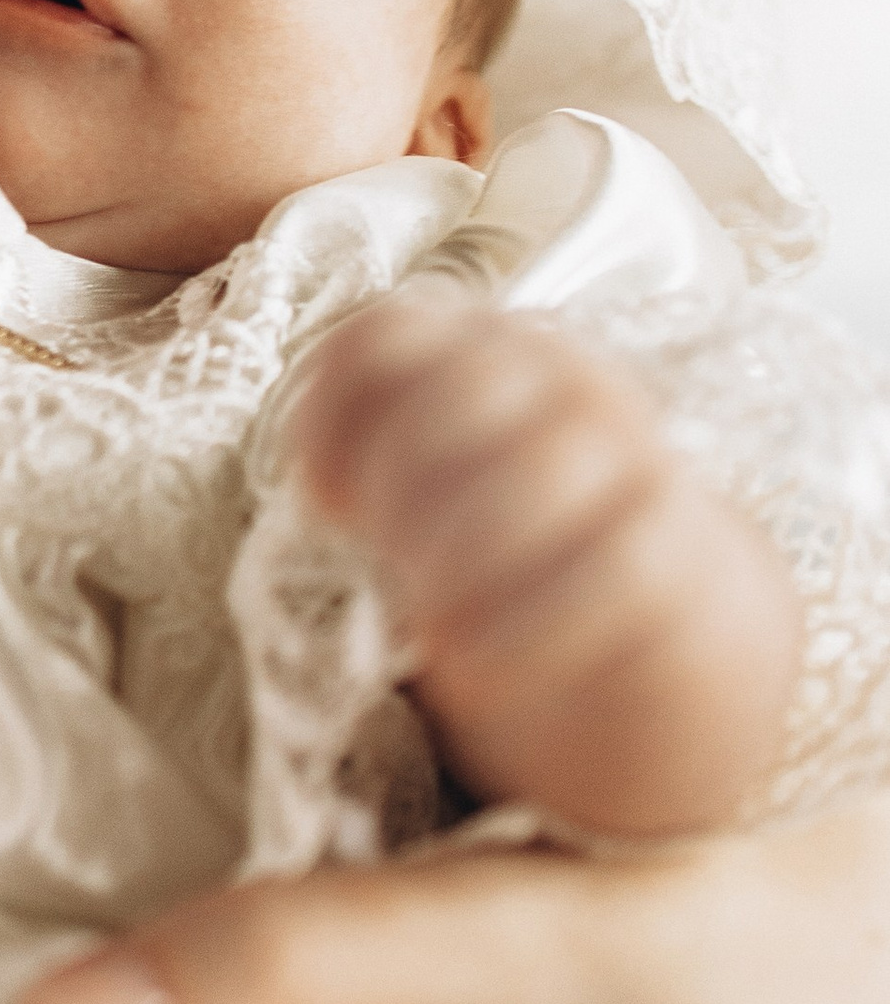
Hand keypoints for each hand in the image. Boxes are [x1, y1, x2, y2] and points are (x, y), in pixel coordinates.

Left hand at [295, 291, 798, 836]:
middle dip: (399, 489)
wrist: (656, 601)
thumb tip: (322, 500)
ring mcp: (631, 450)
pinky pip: (613, 567)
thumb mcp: (423, 491)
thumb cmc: (504, 533)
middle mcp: (556, 377)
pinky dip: (528, 625)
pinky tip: (480, 667)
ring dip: (461, 561)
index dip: (331, 417)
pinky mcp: (680, 541)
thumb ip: (366, 472)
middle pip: (458, 394)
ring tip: (431, 629)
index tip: (323, 504)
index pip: (384, 336)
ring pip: (539, 471)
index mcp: (472, 349)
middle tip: (390, 566)